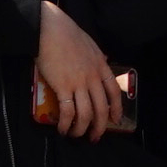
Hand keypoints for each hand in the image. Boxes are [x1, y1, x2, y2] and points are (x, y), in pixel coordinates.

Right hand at [29, 1, 129, 137]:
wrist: (50, 29)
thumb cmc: (67, 34)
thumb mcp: (90, 45)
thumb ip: (96, 58)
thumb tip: (101, 63)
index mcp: (101, 66)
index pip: (114, 92)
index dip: (116, 109)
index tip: (114, 120)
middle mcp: (93, 77)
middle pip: (101, 108)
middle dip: (99, 127)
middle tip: (95, 137)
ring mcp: (79, 83)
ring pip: (86, 114)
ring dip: (82, 129)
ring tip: (76, 135)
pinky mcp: (63, 87)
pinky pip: (68, 111)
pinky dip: (66, 123)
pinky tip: (62, 129)